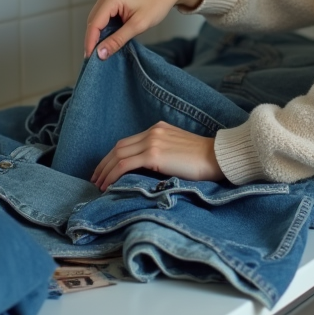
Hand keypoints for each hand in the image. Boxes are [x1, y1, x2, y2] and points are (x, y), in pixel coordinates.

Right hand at [84, 0, 206, 58]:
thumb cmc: (157, 3)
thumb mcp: (138, 25)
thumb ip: (117, 40)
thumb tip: (100, 53)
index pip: (94, 24)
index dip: (90, 43)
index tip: (90, 59)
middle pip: (93, 21)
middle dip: (93, 40)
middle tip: (97, 58)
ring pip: (97, 19)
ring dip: (99, 34)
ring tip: (102, 50)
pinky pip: (103, 15)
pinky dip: (105, 27)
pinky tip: (109, 38)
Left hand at [91, 121, 223, 190]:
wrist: (218, 157)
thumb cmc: (204, 159)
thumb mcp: (179, 150)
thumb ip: (163, 152)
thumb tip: (147, 169)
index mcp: (159, 129)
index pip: (128, 142)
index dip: (112, 156)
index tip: (105, 169)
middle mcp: (153, 132)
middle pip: (118, 147)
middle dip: (104, 163)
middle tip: (95, 178)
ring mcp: (152, 141)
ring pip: (118, 155)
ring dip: (105, 171)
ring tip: (99, 185)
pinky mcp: (154, 154)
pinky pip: (124, 164)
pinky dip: (113, 174)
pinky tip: (108, 185)